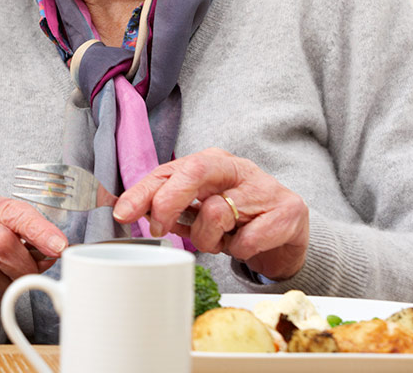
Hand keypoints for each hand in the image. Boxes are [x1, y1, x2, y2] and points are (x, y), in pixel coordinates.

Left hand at [113, 147, 308, 279]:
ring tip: (218, 241)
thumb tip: (130, 212)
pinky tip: (243, 245)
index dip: (142, 192)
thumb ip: (170, 206)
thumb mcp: (200, 208)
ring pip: (217, 213)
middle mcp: (236, 167)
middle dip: (168, 203)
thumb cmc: (238, 217)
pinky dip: (239, 251)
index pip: (169, 170)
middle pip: (193, 172)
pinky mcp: (288, 210)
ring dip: (208, 239)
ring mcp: (264, 187)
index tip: (123, 214)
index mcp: (210, 162)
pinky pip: (248, 240)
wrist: (288, 231)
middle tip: (160, 230)